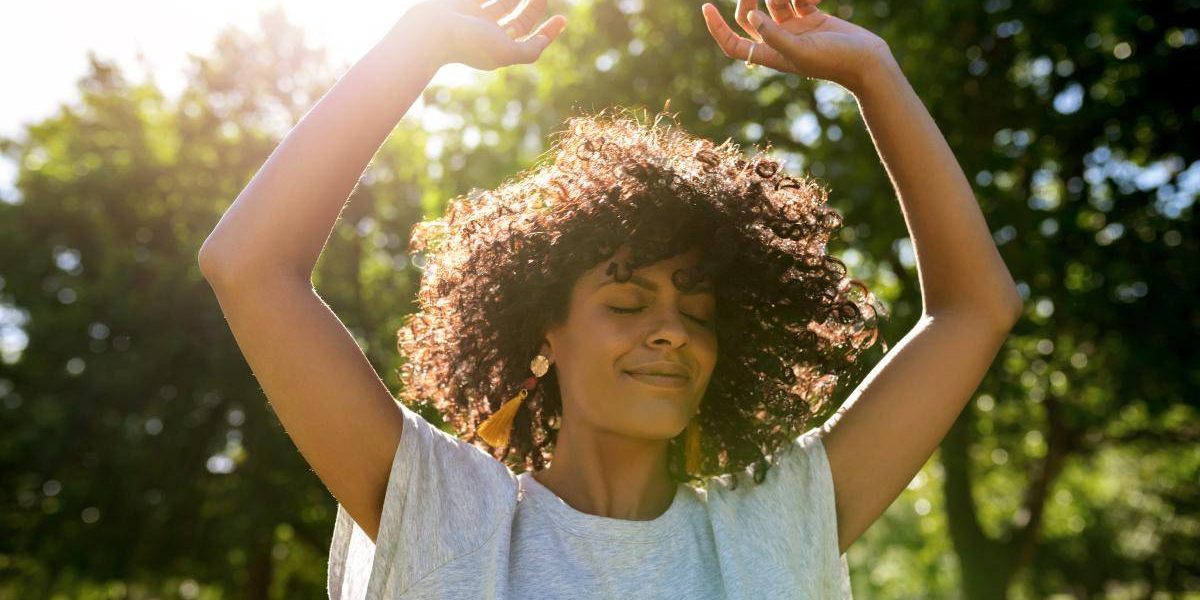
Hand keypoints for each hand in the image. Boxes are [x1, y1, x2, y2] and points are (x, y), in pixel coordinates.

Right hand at [402, 0, 566, 69]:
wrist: (428, 32)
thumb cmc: (468, 43)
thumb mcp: (506, 53)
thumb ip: (529, 51)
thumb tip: (545, 40)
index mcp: (498, 49)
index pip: (528, 41)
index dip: (547, 32)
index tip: (562, 19)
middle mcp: (487, 35)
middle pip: (518, 18)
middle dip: (533, 5)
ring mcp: (473, 18)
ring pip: (503, 2)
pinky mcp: (461, 4)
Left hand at [701, 0, 892, 93]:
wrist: (866, 60)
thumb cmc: (835, 61)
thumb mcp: (801, 51)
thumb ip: (775, 36)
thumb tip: (753, 17)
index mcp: (770, 54)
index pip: (734, 43)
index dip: (717, 28)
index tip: (706, 7)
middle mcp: (778, 40)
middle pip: (750, 16)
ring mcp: (794, 28)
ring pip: (775, 1)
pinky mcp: (810, 16)